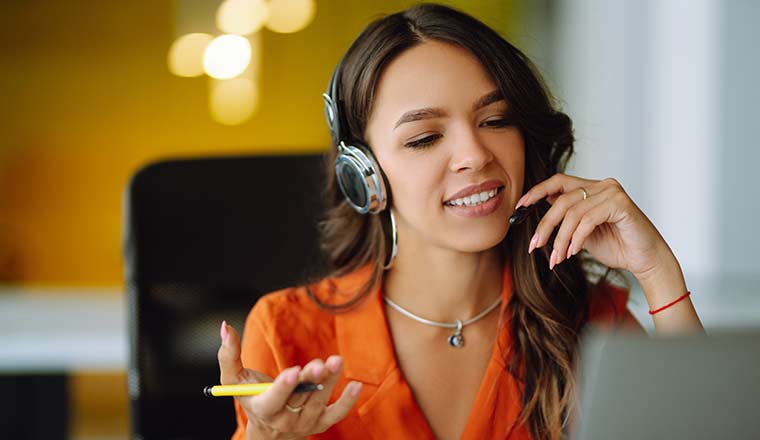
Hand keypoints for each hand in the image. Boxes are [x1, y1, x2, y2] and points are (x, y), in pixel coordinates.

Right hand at [217, 321, 362, 438]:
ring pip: (319, 401)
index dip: (283, 387)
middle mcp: (285, 419)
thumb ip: (228, 355)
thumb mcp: (233, 379)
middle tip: (320, 364)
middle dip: (310, 380)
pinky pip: (337, 414)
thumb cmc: (251, 396)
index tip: (293, 371)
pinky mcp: (321, 422)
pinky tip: (356, 384)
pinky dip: (347, 401)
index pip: (273, 400)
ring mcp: (305, 422)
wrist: (269, 430)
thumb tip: (225, 325)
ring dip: (329, 382)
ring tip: (336, 361)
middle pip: (300, 399)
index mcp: (263, 408)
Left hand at [515, 173, 671, 279]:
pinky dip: (577, 238)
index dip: (536, 191)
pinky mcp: (621, 205)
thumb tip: (540, 210)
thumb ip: (567, 219)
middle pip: (561, 199)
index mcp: (592, 188)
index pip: (558, 182)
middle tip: (534, 245)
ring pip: (573, 212)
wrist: (645, 261)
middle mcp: (602, 185)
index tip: (520, 206)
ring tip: (558, 257)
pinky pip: (588, 220)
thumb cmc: (616, 246)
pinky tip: (574, 251)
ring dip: (561, 238)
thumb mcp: (582, 232)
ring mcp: (612, 192)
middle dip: (545, 225)